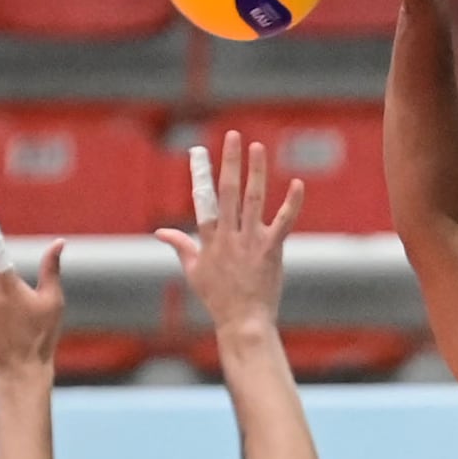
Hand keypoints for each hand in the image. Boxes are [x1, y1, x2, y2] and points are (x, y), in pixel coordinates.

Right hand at [155, 132, 304, 341]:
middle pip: (228, 192)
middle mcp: (228, 237)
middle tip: (234, 136)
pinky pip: (283, 222)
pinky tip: (297, 183)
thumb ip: (180, 246)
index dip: (202, 175)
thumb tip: (159, 232)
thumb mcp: (193, 271)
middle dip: (230, 162)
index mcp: (209, 240)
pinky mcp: (271, 250)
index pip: (203, 200)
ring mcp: (250, 242)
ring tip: (257, 148)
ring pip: (254, 200)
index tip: (201, 151)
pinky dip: (292, 203)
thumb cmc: (218, 299)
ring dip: (256, 172)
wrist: (243, 322)